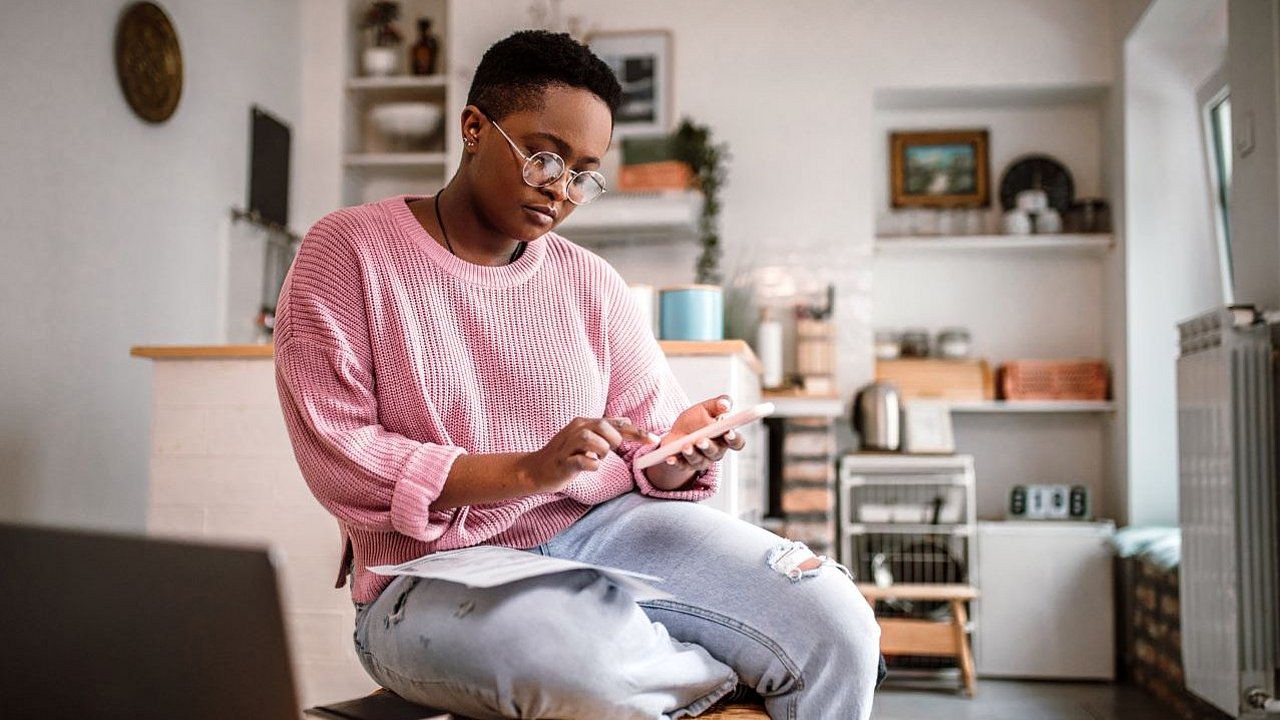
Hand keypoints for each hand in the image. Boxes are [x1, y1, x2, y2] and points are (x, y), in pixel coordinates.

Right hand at [518, 417, 657, 493]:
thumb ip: (606, 430)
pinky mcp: (563, 463)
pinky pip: (582, 461)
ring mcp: (568, 446)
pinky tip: (590, 466)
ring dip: (601, 452)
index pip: (615, 423)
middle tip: (608, 451)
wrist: (536, 469)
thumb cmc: (565, 454)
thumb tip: (627, 421)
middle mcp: (576, 430)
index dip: (636, 432)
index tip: (654, 440)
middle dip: (614, 441)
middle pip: (604, 427)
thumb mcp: (586, 438)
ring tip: (595, 459)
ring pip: (593, 442)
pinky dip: (591, 465)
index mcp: (584, 423)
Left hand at [644, 395, 747, 489]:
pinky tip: (670, 458)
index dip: (734, 439)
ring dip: (692, 454)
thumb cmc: (697, 420)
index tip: (728, 431)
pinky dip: (676, 462)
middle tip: (701, 440)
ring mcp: (701, 460)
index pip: (736, 442)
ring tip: (686, 447)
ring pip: (699, 460)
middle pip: (716, 453)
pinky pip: (682, 466)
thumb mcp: (707, 408)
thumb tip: (725, 404)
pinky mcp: (685, 465)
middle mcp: (715, 452)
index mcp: (725, 438)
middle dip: (708, 446)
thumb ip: (719, 403)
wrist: (678, 432)